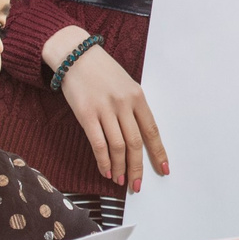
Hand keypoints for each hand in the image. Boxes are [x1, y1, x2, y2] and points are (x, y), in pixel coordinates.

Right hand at [50, 30, 169, 192]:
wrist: (75, 55)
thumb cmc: (101, 71)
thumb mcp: (126, 84)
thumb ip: (134, 108)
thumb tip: (139, 138)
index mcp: (138, 96)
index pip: (152, 130)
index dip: (158, 152)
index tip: (163, 169)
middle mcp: (124, 103)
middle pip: (135, 143)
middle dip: (138, 167)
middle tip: (137, 185)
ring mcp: (105, 109)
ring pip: (117, 146)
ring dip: (120, 167)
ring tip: (120, 180)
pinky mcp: (86, 114)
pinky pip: (98, 144)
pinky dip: (103, 161)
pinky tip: (105, 170)